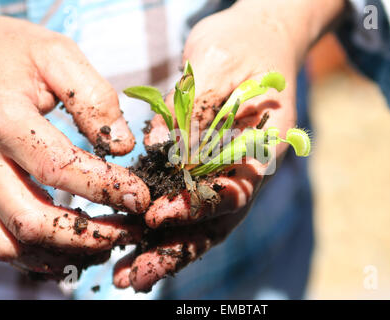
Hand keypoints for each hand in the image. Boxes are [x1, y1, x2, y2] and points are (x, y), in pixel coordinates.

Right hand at [0, 17, 149, 277]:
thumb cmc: (12, 52)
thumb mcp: (55, 56)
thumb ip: (92, 97)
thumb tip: (123, 146)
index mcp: (3, 118)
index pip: (59, 167)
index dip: (107, 188)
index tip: (141, 197)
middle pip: (32, 218)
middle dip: (88, 235)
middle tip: (129, 232)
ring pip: (11, 241)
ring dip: (63, 252)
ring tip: (105, 245)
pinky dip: (35, 253)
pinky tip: (69, 247)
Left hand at [113, 0, 344, 291]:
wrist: (259, 36)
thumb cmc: (245, 43)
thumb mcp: (220, 65)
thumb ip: (198, 112)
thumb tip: (167, 152)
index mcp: (261, 150)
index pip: (232, 192)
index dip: (197, 208)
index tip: (158, 215)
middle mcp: (245, 170)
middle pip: (214, 222)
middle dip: (175, 250)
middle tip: (134, 275)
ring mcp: (227, 171)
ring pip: (199, 221)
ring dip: (164, 249)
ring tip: (127, 275)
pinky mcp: (206, 166)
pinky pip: (186, 201)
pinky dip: (162, 225)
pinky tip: (133, 242)